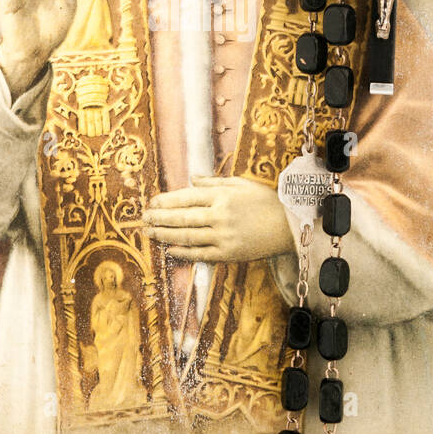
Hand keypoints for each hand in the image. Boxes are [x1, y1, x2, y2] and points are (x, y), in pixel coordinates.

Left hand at [143, 176, 294, 263]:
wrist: (290, 227)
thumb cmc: (266, 201)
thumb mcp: (241, 183)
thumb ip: (214, 181)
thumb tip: (191, 179)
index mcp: (222, 196)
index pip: (185, 197)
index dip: (165, 201)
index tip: (151, 202)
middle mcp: (219, 216)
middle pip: (181, 218)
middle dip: (158, 218)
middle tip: (142, 219)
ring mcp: (223, 237)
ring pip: (186, 237)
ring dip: (164, 235)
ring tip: (149, 234)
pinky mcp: (228, 254)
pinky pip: (200, 254)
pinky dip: (183, 253)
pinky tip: (169, 250)